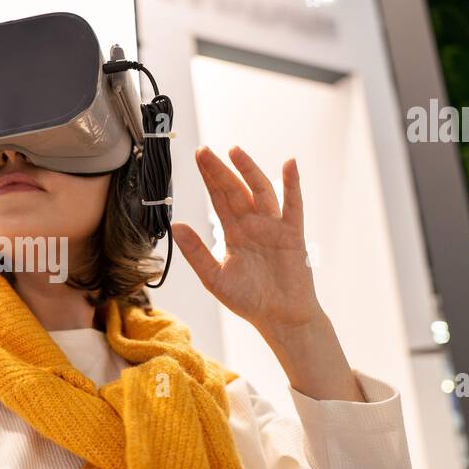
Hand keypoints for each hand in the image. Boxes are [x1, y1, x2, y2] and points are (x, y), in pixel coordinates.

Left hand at [172, 145, 320, 334]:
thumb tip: (175, 226)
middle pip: (234, 189)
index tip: (198, 157)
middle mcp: (253, 224)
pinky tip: (289, 164)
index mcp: (234, 232)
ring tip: (235, 152)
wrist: (279, 317)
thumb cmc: (249, 299)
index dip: (208, 178)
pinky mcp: (292, 234)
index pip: (218, 198)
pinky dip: (292, 185)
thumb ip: (196, 252)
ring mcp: (273, 226)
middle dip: (220, 170)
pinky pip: (293, 206)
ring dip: (249, 170)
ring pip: (260, 191)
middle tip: (204, 151)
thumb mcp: (214, 277)